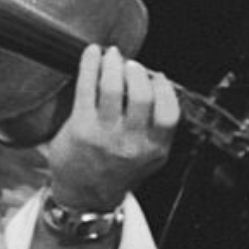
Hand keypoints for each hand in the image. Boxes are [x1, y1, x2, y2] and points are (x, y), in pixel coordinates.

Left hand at [46, 45, 178, 209]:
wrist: (84, 195)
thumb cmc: (114, 171)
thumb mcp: (148, 158)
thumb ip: (156, 129)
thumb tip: (156, 86)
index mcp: (154, 149)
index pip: (169, 113)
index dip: (164, 88)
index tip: (156, 76)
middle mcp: (131, 143)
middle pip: (142, 96)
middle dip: (137, 72)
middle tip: (130, 63)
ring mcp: (104, 135)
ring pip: (114, 89)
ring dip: (113, 65)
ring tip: (112, 55)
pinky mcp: (80, 127)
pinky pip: (87, 88)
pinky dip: (90, 65)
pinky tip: (92, 53)